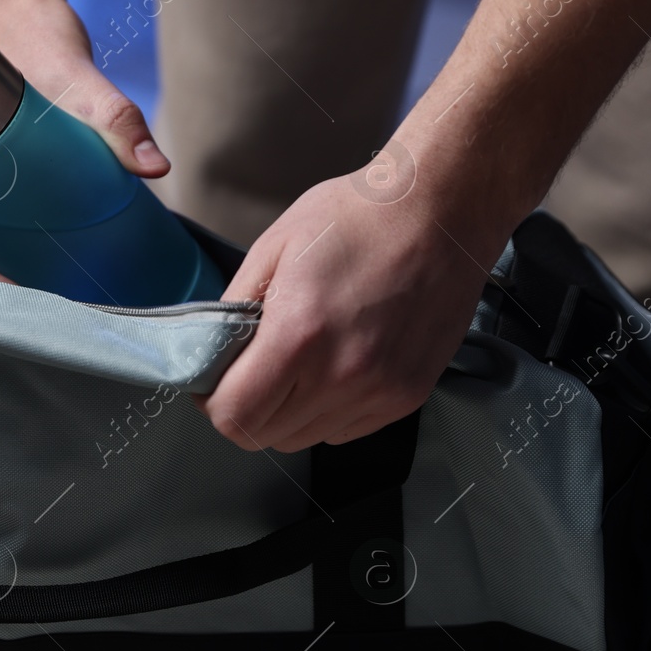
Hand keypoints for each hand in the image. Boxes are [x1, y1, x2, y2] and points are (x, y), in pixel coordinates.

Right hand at [0, 0, 167, 276]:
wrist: (23, 3)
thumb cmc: (33, 36)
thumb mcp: (78, 79)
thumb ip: (117, 120)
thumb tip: (154, 168)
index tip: (17, 299)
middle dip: (3, 290)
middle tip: (58, 312)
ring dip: (19, 273)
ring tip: (69, 298)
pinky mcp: (8, 173)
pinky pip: (10, 221)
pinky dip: (31, 248)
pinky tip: (69, 264)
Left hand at [196, 169, 505, 452]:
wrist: (441, 211)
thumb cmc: (359, 218)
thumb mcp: (274, 247)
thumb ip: (232, 310)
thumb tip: (208, 353)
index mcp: (299, 335)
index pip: (234, 415)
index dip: (213, 401)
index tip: (216, 379)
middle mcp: (342, 375)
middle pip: (266, 436)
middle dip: (248, 406)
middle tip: (255, 366)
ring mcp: (380, 392)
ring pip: (306, 439)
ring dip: (289, 411)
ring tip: (302, 360)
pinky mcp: (407, 396)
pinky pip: (346, 431)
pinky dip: (329, 410)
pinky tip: (336, 365)